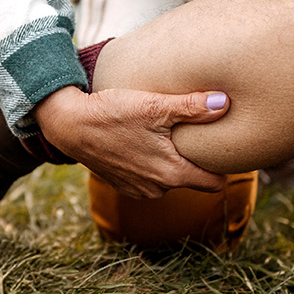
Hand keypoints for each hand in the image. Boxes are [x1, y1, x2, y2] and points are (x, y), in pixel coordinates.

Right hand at [33, 86, 230, 198]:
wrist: (69, 125)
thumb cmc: (112, 113)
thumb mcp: (155, 105)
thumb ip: (193, 107)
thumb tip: (225, 103)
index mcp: (172, 174)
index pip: (215, 183)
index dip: (222, 166)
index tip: (223, 147)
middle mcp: (157, 189)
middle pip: (193, 180)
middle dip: (197, 161)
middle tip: (197, 135)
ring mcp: (138, 190)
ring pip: (170, 179)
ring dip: (172, 162)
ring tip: (169, 136)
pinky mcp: (123, 185)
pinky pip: (149, 179)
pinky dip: (151, 164)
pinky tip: (144, 142)